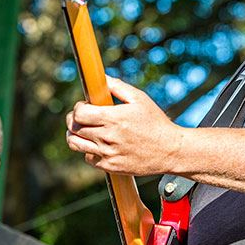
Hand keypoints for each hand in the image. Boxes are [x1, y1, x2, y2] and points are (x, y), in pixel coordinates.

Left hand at [65, 76, 182, 175]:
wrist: (170, 150)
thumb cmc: (155, 122)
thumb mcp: (140, 99)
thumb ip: (118, 86)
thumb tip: (100, 78)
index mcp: (113, 118)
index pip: (79, 114)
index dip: (77, 108)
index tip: (84, 106)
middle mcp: (108, 137)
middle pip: (74, 128)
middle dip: (74, 119)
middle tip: (81, 117)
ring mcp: (108, 154)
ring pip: (75, 144)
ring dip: (74, 135)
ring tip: (83, 130)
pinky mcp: (110, 167)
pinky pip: (88, 158)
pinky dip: (88, 150)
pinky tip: (98, 144)